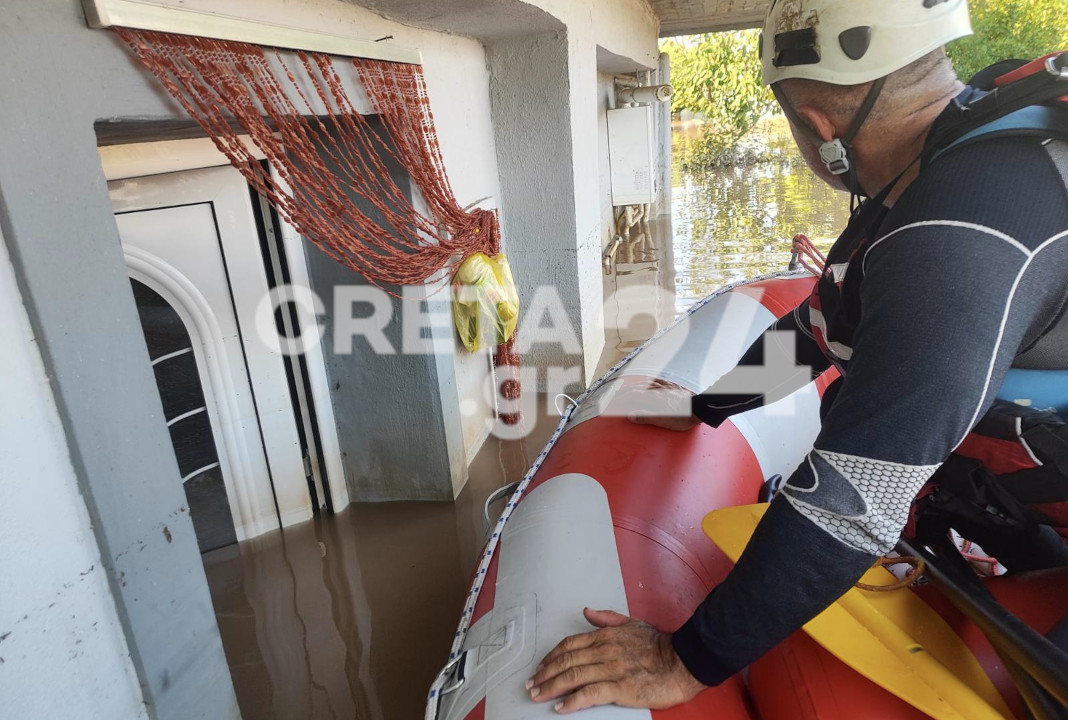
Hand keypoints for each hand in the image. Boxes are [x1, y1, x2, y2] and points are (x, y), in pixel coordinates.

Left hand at [526, 608, 706, 713]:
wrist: (683, 660)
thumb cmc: (660, 645)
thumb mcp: (631, 623)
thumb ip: (607, 618)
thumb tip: (587, 611)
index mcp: (605, 636)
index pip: (569, 644)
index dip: (551, 657)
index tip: (541, 667)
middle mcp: (604, 651)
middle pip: (565, 661)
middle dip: (544, 674)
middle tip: (532, 684)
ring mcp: (611, 669)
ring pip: (572, 677)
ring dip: (551, 687)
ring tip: (538, 696)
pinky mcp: (620, 687)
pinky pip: (589, 694)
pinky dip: (572, 702)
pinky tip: (561, 708)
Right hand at [615, 379, 700, 431]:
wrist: (698, 409)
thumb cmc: (681, 418)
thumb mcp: (663, 421)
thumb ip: (645, 417)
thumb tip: (630, 416)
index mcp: (653, 397)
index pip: (633, 396)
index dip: (622, 399)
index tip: (614, 402)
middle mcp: (657, 389)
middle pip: (638, 388)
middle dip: (625, 392)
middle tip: (616, 395)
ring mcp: (665, 386)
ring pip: (646, 383)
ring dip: (635, 386)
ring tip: (628, 389)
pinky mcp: (672, 386)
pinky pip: (658, 381)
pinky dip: (649, 382)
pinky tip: (648, 382)